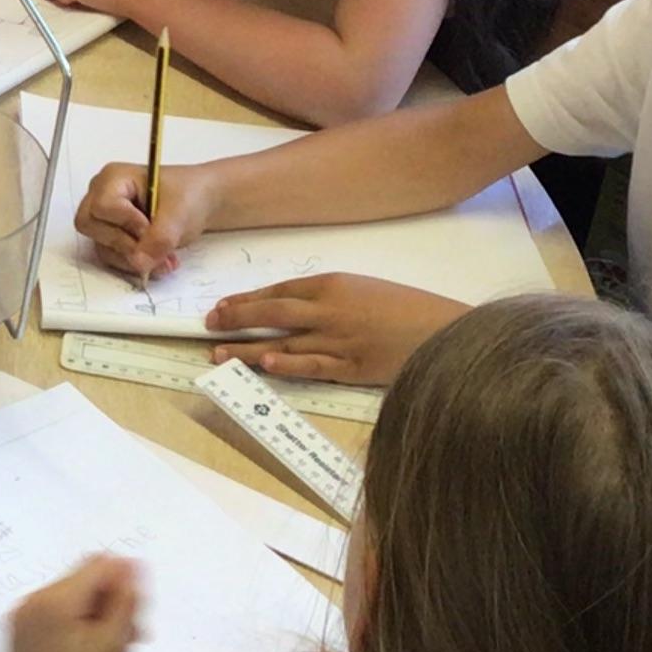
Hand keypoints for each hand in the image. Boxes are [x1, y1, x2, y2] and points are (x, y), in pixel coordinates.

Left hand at [10, 555, 141, 651]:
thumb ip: (123, 599)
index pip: (98, 567)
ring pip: (70, 602)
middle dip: (112, 604)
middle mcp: (28, 604)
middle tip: (133, 640)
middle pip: (82, 583)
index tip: (139, 619)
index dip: (125, 585)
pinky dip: (76, 629)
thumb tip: (130, 563)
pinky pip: (53, 620)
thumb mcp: (113, 645)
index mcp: (50, 601)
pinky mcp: (17, 642)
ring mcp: (18, 624)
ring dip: (97, 618)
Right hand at [74, 157, 213, 277]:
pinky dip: (135, 265)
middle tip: (155, 248)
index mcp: (114, 178)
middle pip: (91, 226)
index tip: (151, 229)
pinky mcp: (111, 238)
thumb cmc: (188, 196)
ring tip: (165, 260)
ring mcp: (104, 219)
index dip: (126, 223)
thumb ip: (159, 238)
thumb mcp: (179, 214)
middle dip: (125, 243)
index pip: (103, 206)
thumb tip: (139, 263)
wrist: (200, 204)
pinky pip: (112, 258)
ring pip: (102, 247)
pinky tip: (159, 261)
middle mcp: (101, 196)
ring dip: (134, 260)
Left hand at [205, 275, 459, 385]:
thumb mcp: (363, 289)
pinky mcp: (351, 367)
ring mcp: (339, 340)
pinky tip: (264, 364)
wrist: (443, 331)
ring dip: (248, 349)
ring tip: (218, 353)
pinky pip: (312, 365)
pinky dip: (287, 365)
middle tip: (208, 325)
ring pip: (283, 343)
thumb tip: (292, 310)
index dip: (246, 300)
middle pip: (273, 314)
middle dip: (236, 319)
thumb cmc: (405, 308)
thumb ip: (327, 298)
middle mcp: (330, 310)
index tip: (221, 306)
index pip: (278, 292)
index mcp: (333, 284)